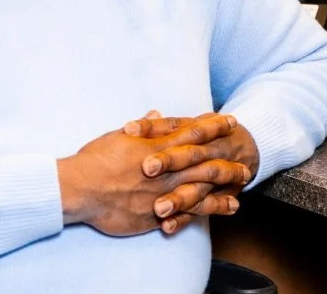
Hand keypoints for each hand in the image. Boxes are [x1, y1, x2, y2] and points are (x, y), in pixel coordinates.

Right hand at [57, 115, 242, 236]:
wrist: (81, 188)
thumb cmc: (95, 160)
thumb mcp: (119, 136)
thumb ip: (142, 127)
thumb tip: (156, 114)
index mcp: (156, 145)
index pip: (191, 132)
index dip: (212, 126)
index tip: (229, 120)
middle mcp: (164, 168)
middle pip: (204, 160)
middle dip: (226, 157)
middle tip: (245, 156)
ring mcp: (163, 191)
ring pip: (203, 186)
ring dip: (225, 184)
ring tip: (243, 183)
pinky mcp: (157, 212)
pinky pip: (189, 211)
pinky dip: (210, 209)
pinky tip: (226, 208)